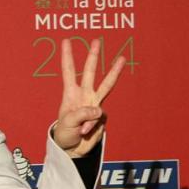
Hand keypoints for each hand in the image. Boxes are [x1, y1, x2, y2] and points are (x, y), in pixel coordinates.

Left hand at [53, 39, 124, 156]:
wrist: (73, 147)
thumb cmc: (65, 132)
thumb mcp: (68, 123)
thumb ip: (82, 114)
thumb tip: (98, 110)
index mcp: (70, 94)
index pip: (68, 72)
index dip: (67, 57)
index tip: (66, 41)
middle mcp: (83, 95)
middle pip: (89, 72)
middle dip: (93, 56)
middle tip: (96, 41)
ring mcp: (94, 104)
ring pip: (106, 85)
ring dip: (114, 72)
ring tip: (122, 58)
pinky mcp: (102, 116)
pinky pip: (99, 118)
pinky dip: (91, 126)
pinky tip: (85, 132)